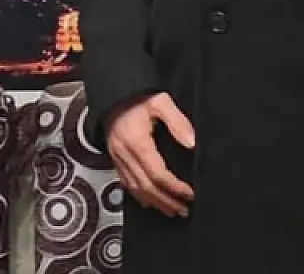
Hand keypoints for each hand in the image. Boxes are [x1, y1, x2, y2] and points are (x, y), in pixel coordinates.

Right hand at [106, 92, 194, 218]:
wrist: (111, 93)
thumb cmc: (135, 97)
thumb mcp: (159, 101)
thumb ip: (177, 121)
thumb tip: (192, 143)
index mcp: (136, 142)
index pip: (157, 174)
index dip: (175, 187)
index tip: (190, 193)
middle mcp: (124, 154)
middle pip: (146, 187)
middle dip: (167, 201)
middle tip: (184, 209)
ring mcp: (117, 158)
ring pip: (135, 189)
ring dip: (155, 202)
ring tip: (172, 210)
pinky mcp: (114, 158)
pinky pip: (125, 183)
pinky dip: (139, 196)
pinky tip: (150, 202)